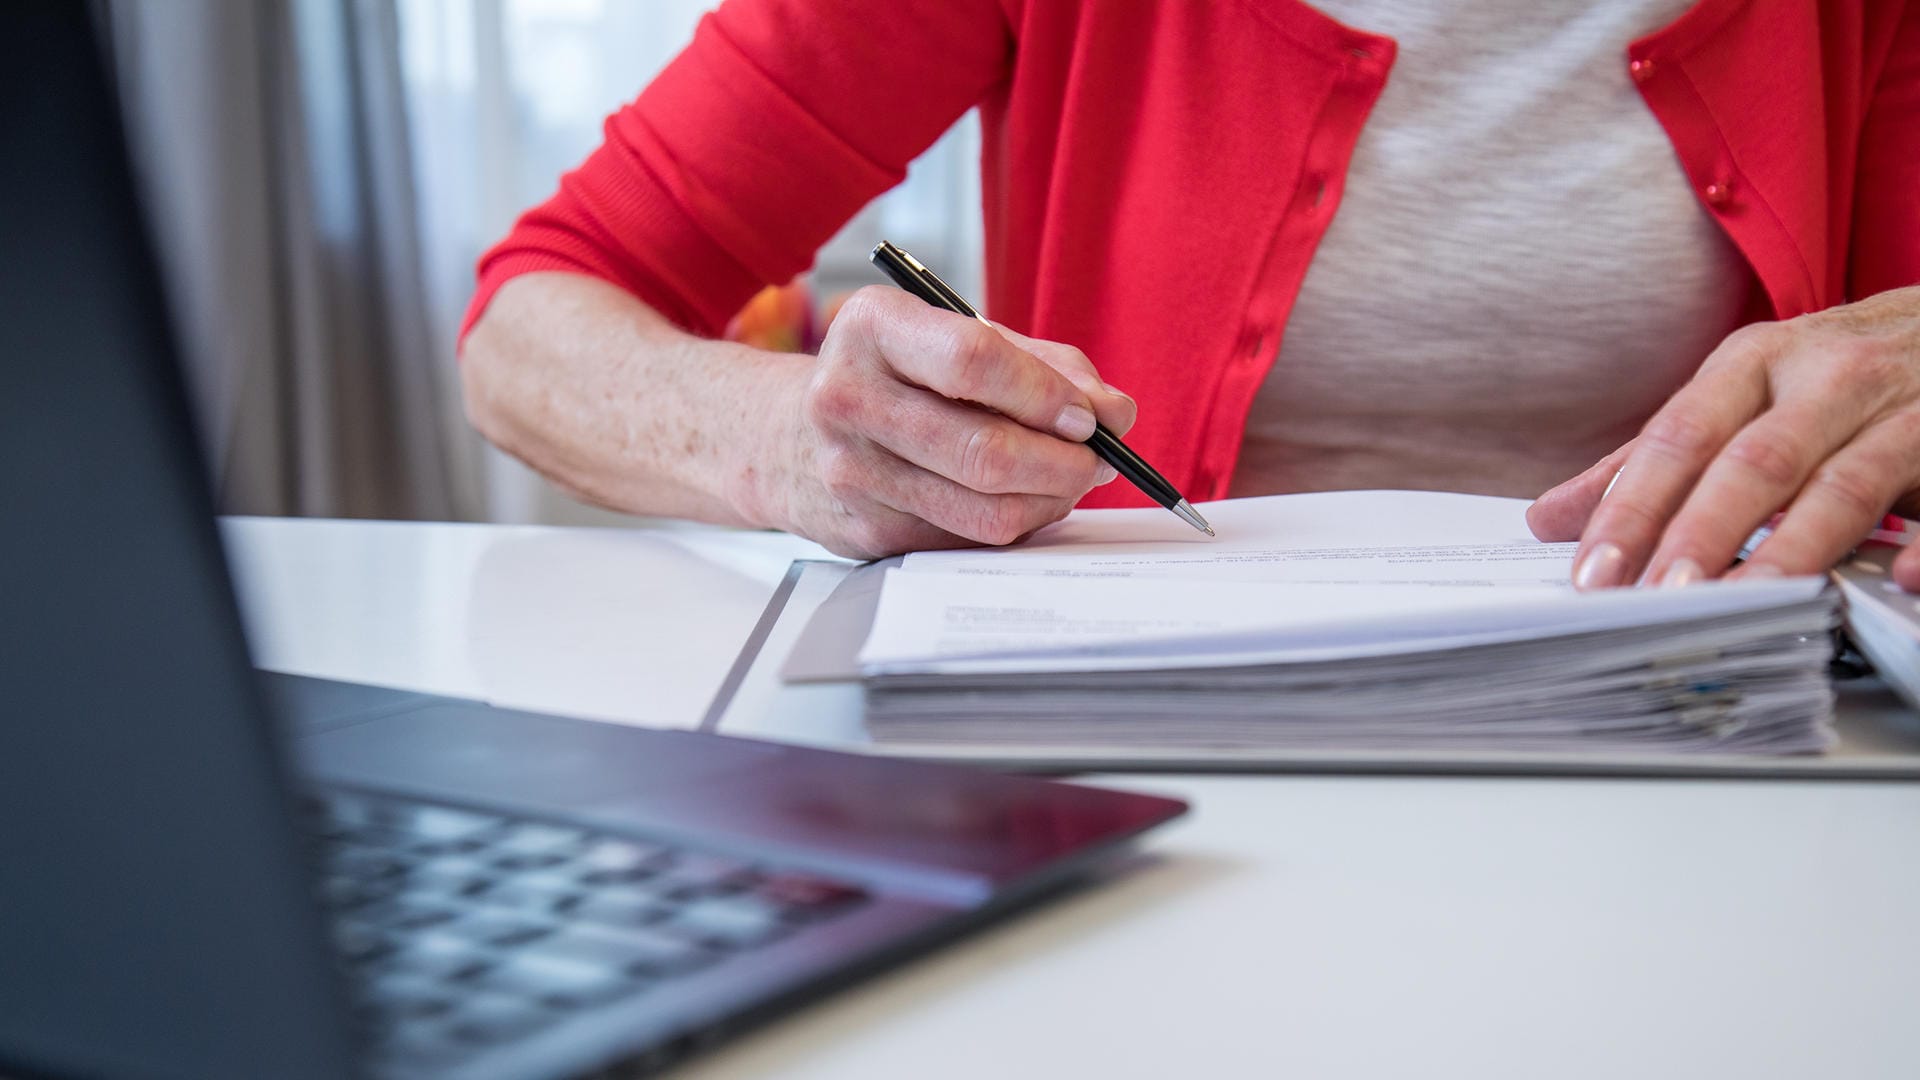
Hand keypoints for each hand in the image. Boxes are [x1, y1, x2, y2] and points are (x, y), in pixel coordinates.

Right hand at [769, 285, 1136, 558]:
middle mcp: (848, 397)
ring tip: (1071, 478)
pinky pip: (969, 537)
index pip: (974, 362)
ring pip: (984, 507)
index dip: (1046, 395)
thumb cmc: (896, 376)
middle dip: (1063, 461)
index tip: (1088, 416)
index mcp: (872, 327)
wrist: (788, 435)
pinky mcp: (866, 530)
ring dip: (1051, 499)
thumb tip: (1114, 413)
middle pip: (984, 450)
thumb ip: (1042, 366)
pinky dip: (1017, 521)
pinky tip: (1025, 498)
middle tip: (1097, 457)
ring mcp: (850, 472)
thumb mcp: (956, 338)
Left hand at [1528, 285, 1919, 591]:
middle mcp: (1828, 379)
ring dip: (1794, 547)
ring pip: (1846, 484)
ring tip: (1745, 603)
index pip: (1679, 438)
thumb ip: (1651, 460)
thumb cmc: (1831, 371)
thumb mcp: (1739, 392)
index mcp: (1754, 363)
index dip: (1634, 508)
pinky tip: (1895, 578)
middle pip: (1756, 462)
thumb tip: (1549, 518)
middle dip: (1703, 532)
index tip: (1594, 573)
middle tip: (1662, 597)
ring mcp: (1906, 411)